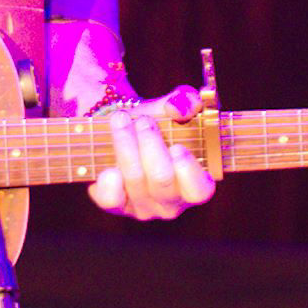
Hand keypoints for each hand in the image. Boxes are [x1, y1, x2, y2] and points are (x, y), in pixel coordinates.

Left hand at [87, 86, 215, 220]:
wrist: (124, 130)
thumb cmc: (157, 122)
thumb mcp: (174, 107)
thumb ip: (185, 101)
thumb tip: (178, 107)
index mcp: (195, 184)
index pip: (199, 190)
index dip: (188, 170)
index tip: (176, 146)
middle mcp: (171, 202)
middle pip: (162, 178)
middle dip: (150, 144)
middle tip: (143, 121)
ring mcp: (143, 207)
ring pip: (135, 179)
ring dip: (126, 144)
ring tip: (120, 120)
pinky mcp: (116, 206)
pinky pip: (111, 200)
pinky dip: (109, 180)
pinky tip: (109, 164)